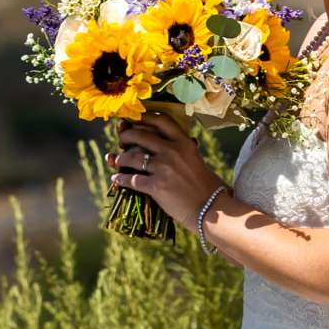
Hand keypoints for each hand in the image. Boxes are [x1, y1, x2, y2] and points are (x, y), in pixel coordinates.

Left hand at [106, 109, 227, 232]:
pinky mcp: (156, 186)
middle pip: (141, 135)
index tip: (135, 119)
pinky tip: (116, 179)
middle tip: (122, 139)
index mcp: (184, 143)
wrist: (212, 210)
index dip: (145, 117)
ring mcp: (163, 168)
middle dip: (127, 136)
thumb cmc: (207, 187)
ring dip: (120, 158)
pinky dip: (121, 179)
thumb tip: (168, 145)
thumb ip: (183, 151)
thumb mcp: (197, 161)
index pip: (162, 121)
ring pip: (132, 157)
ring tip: (117, 160)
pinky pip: (132, 180)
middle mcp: (173, 151)